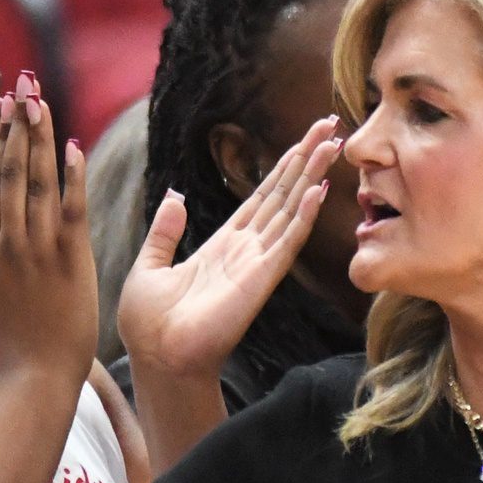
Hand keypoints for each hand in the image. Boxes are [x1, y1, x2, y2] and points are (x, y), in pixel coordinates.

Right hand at [0, 71, 94, 382]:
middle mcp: (10, 240)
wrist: (36, 374)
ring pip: (37, 181)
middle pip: (13, 170)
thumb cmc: (17, 335)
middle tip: (23, 82)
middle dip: (19, 123)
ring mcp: (38, 249)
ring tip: (40, 98)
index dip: (4, 138)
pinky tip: (71, 145)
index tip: (8, 104)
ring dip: (40, 137)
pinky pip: (69, 208)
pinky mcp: (68, 260)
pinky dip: (70, 176)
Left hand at [118, 118, 340, 380]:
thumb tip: (174, 195)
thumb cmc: (149, 323)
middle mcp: (246, 250)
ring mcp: (256, 263)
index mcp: (222, 244)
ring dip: (312, 177)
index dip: (283, 167)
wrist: (155, 358)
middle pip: (283, 195)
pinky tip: (318, 189)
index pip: (261, 197)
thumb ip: (165, 231)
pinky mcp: (259, 280)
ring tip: (333, 143)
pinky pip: (285, 242)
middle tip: (332, 124)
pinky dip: (302, 216)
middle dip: (306, 159)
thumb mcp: (149, 266)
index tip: (304, 139)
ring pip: (291, 211)